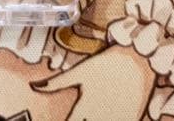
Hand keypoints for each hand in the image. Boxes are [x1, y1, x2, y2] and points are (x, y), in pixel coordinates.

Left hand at [32, 45, 154, 120]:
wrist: (139, 58)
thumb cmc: (106, 64)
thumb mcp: (79, 72)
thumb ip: (55, 83)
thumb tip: (34, 86)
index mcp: (84, 108)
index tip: (58, 119)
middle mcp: (100, 117)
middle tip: (78, 115)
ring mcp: (117, 120)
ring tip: (87, 114)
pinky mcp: (131, 119)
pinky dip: (109, 120)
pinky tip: (106, 112)